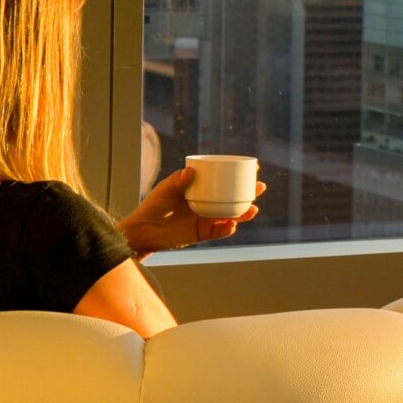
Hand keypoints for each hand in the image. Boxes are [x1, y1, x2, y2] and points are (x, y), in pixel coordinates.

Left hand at [115, 167, 263, 254]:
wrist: (143, 232)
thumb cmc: (152, 206)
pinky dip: (227, 229)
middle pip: (232, 197)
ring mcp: (205, 218)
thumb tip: (190, 172)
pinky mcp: (202, 233)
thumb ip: (177, 181)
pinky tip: (232, 225)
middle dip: (248, 193)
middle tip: (259, 188)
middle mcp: (206, 202)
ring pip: (230, 214)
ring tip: (252, 210)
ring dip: (243, 212)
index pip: (222, 180)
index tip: (252, 168)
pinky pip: (219, 231)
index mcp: (200, 188)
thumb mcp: (165, 190)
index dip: (237, 175)